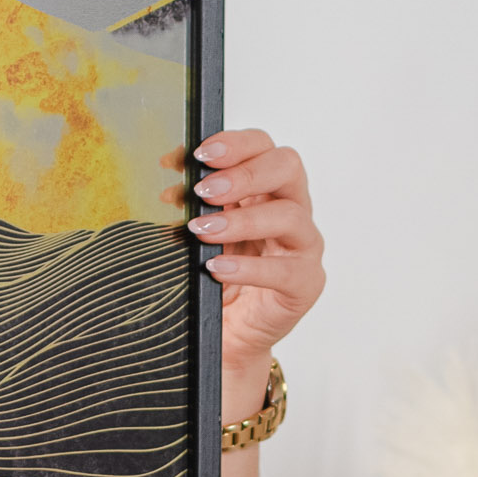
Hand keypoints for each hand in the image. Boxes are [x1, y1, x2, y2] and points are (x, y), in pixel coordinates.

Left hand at [185, 128, 326, 398]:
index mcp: (266, 188)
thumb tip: (171, 176)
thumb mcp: (199, 233)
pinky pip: (286, 271)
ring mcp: (303, 247)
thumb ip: (194, 203)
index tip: (197, 154)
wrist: (223, 333)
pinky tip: (216, 268)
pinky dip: (249, 268)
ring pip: (289, 216)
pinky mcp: (306, 284)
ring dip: (242, 220)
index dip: (233, 144)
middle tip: (204, 191)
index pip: (262, 147)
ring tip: (202, 232)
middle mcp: (291, 209)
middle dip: (243, 173)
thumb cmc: (215, 277)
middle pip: (286, 167)